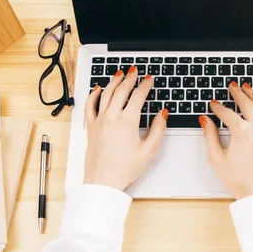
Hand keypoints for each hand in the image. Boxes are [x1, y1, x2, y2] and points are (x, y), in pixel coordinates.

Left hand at [84, 67, 167, 190]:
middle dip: (130, 78)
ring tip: (120, 74)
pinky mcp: (91, 127)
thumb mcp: (149, 150)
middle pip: (121, 90)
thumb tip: (162, 114)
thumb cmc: (124, 169)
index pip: (138, 96)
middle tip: (135, 71)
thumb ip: (158, 129)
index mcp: (128, 122)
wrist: (103, 181)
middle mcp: (112, 118)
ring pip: (106, 94)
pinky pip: (90, 105)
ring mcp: (99, 121)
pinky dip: (95, 94)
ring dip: (114, 81)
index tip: (149, 79)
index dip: (145, 85)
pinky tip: (99, 89)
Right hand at [200, 82, 252, 199]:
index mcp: (241, 132)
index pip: (226, 113)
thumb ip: (209, 136)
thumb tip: (205, 121)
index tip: (212, 104)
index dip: (217, 107)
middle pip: (246, 104)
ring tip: (247, 87)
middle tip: (232, 86)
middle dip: (237, 93)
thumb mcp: (217, 158)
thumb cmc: (238, 179)